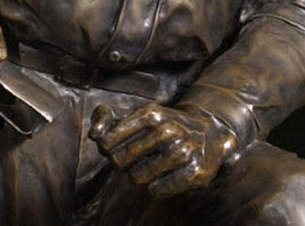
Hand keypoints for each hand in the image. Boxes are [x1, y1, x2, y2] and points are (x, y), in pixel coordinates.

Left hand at [89, 102, 237, 197]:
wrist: (210, 132)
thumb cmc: (164, 125)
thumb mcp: (137, 115)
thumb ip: (107, 119)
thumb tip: (93, 135)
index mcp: (150, 113)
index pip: (108, 140)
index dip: (106, 148)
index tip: (112, 147)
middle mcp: (168, 129)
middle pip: (119, 160)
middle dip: (121, 163)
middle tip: (132, 160)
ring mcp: (184, 150)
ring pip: (137, 178)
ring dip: (138, 176)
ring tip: (149, 167)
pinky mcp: (196, 172)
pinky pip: (158, 190)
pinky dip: (155, 188)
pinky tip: (162, 177)